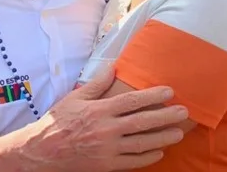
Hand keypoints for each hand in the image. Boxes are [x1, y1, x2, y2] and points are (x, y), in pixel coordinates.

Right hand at [0, 66, 187, 171]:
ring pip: (142, 144)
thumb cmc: (58, 122)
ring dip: (163, 138)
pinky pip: (133, 161)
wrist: (42, 152)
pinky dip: (148, 157)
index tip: (169, 92)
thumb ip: (97, 84)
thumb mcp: (75, 98)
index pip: (132, 102)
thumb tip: (113, 65)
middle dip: (166, 117)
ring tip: (179, 133)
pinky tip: (160, 152)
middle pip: (143, 122)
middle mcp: (107, 130)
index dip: (153, 96)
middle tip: (184, 112)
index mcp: (100, 111)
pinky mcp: (107, 165)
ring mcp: (108, 149)